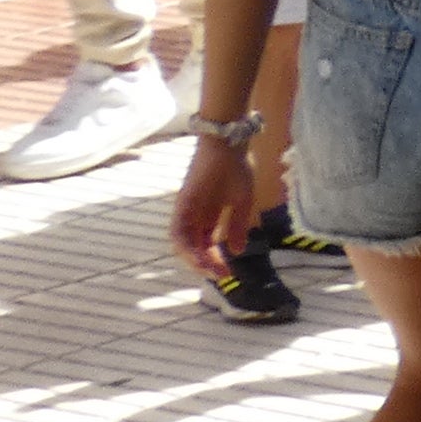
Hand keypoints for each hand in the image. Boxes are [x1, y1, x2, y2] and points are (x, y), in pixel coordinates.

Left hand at [167, 133, 257, 282]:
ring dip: (194, 259)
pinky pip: (178, 231)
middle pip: (195, 248)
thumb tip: (237, 251)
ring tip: (209, 270)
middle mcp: (195, 217)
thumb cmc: (236, 169)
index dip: (216, 260)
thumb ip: (237, 227)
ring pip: (184, 244)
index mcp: (209, 217)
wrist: (227, 145)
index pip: (207, 246)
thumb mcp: (242, 203)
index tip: (229, 273)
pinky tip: (198, 256)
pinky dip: (185, 246)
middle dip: (207, 264)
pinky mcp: (182, 206)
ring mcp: (187, 212)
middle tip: (221, 276)